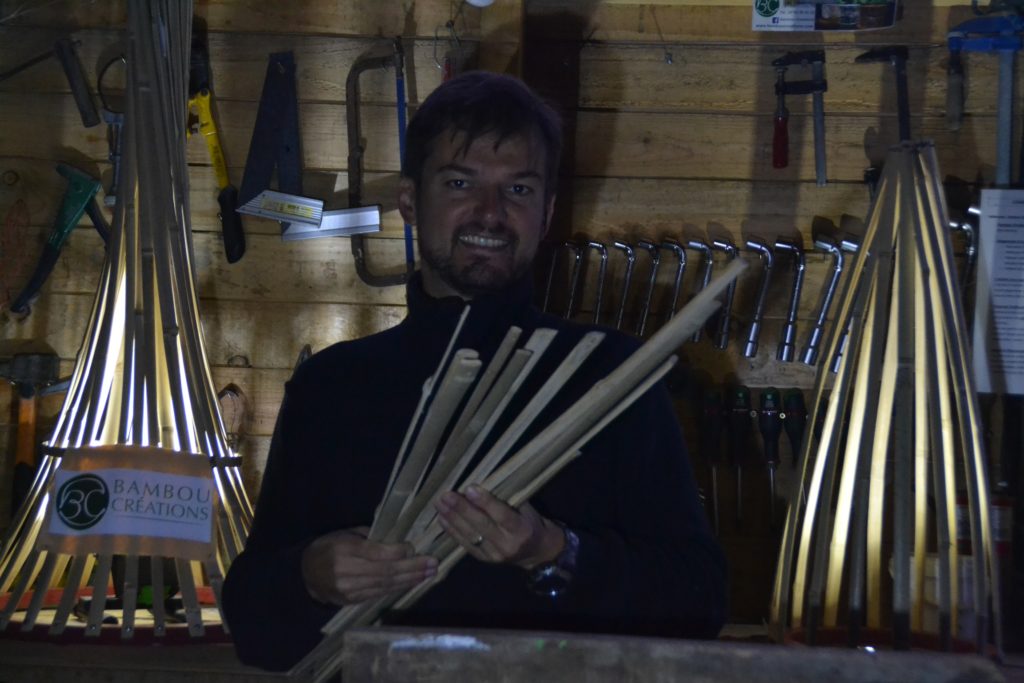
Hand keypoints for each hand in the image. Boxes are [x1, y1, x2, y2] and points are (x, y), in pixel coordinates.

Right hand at [301, 526, 436, 605]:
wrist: (306, 574)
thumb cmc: (329, 546)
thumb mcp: (345, 534)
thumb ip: (369, 535)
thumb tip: (398, 537)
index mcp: (343, 549)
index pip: (376, 553)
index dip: (398, 553)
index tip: (414, 548)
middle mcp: (345, 571)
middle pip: (385, 571)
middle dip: (412, 568)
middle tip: (432, 564)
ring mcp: (348, 589)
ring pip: (385, 585)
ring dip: (410, 580)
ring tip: (428, 574)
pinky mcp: (352, 600)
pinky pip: (379, 593)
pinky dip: (397, 587)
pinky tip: (411, 582)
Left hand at [434, 485, 564, 570]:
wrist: (536, 552)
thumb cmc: (530, 522)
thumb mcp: (527, 509)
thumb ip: (507, 499)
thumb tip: (482, 482)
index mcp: (522, 529)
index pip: (502, 515)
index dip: (485, 502)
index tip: (469, 488)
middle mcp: (507, 545)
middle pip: (482, 525)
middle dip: (462, 509)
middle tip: (446, 495)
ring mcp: (494, 555)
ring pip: (470, 536)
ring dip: (452, 519)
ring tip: (439, 504)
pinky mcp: (484, 560)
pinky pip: (465, 545)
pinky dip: (452, 531)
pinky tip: (442, 519)